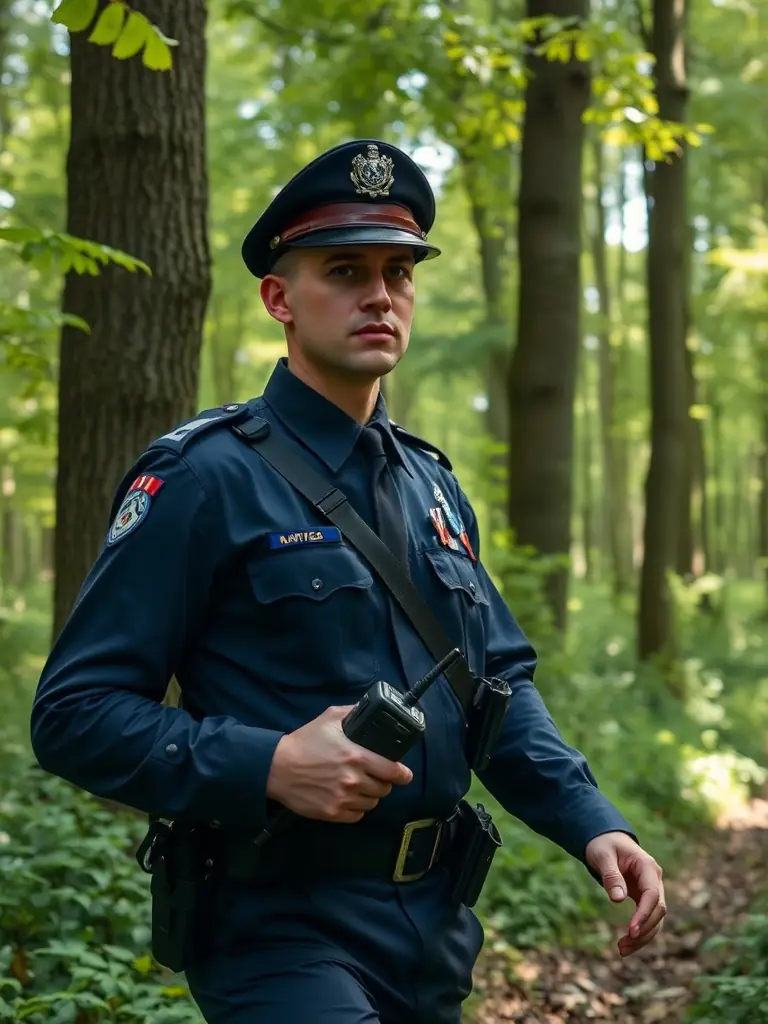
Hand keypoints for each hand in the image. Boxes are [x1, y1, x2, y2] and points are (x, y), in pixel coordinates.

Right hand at [266, 705, 412, 822]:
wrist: (277, 767)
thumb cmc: (304, 741)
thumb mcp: (329, 719)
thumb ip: (353, 713)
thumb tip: (371, 710)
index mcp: (357, 756)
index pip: (394, 771)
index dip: (402, 773)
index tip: (404, 774)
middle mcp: (353, 780)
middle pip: (385, 789)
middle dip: (383, 782)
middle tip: (374, 776)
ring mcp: (343, 799)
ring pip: (372, 803)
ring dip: (369, 795)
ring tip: (359, 786)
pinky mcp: (332, 813)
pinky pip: (357, 815)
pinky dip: (356, 808)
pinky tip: (348, 797)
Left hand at [585, 831, 666, 956]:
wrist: (607, 840)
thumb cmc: (604, 845)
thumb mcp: (603, 856)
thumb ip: (611, 876)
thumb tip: (618, 899)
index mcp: (647, 866)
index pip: (652, 895)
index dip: (644, 914)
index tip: (631, 930)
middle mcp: (655, 880)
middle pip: (658, 910)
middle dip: (644, 929)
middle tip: (623, 945)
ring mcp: (652, 890)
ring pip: (656, 919)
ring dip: (643, 937)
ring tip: (622, 950)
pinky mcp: (645, 899)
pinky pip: (648, 919)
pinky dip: (640, 934)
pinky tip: (626, 946)